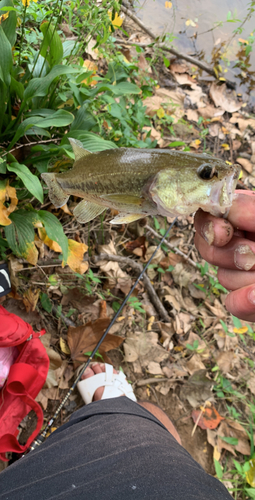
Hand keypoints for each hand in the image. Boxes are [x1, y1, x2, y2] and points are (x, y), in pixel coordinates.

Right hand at [194, 190, 254, 321]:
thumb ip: (252, 211)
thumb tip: (227, 208)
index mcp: (249, 215)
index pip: (211, 213)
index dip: (211, 225)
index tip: (223, 233)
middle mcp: (243, 240)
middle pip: (208, 245)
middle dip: (231, 253)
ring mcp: (245, 271)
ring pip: (223, 275)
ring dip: (247, 277)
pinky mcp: (249, 300)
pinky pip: (233, 302)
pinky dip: (246, 302)